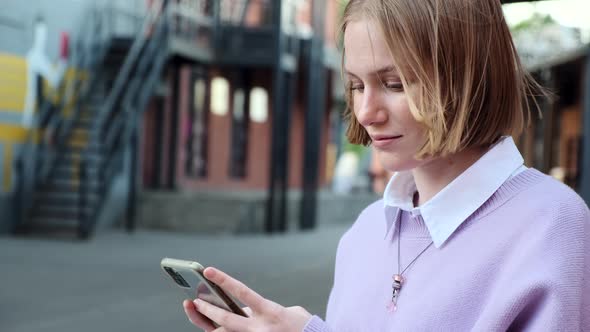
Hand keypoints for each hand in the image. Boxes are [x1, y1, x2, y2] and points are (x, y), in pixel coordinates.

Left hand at [183, 267, 311, 331]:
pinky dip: (222, 331)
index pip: (242, 292)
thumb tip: (247, 309)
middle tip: (194, 301)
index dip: (224, 280)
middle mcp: (260, 328)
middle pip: (226, 318)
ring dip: (209, 325)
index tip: (208, 271)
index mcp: (270, 312)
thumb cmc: (303, 327)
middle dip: (207, 310)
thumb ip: (266, 308)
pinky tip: (213, 326)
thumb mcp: (290, 311)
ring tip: (198, 314)